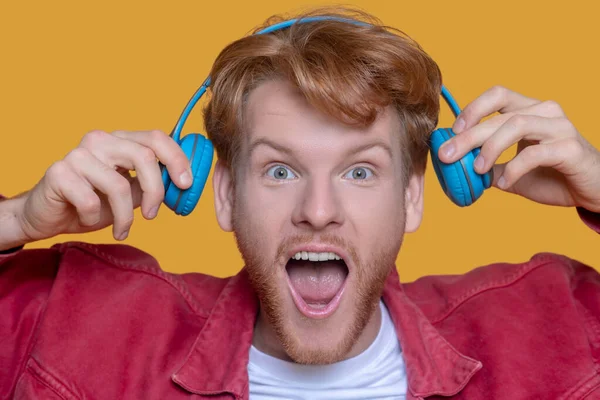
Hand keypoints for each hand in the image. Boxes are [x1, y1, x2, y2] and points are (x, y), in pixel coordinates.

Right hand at [16, 130, 191, 242]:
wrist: (47, 216)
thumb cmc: (92, 203)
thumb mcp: (130, 194)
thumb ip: (153, 185)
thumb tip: (183, 185)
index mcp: (119, 140)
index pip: (156, 138)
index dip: (177, 159)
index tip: (186, 184)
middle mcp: (99, 140)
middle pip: (144, 157)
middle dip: (155, 191)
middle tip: (152, 214)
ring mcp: (78, 154)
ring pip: (119, 185)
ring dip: (125, 216)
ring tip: (122, 229)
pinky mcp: (59, 173)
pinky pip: (91, 201)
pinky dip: (94, 218)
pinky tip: (87, 219)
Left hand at [438, 85, 599, 212]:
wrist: (591, 191)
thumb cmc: (551, 176)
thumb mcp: (511, 171)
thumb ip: (488, 166)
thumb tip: (454, 167)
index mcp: (529, 110)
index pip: (498, 94)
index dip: (473, 108)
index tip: (453, 131)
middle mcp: (545, 112)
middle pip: (500, 115)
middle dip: (468, 136)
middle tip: (446, 155)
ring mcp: (560, 127)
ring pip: (516, 125)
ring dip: (490, 148)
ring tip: (477, 169)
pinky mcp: (570, 148)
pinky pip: (535, 153)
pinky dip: (513, 169)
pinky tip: (504, 183)